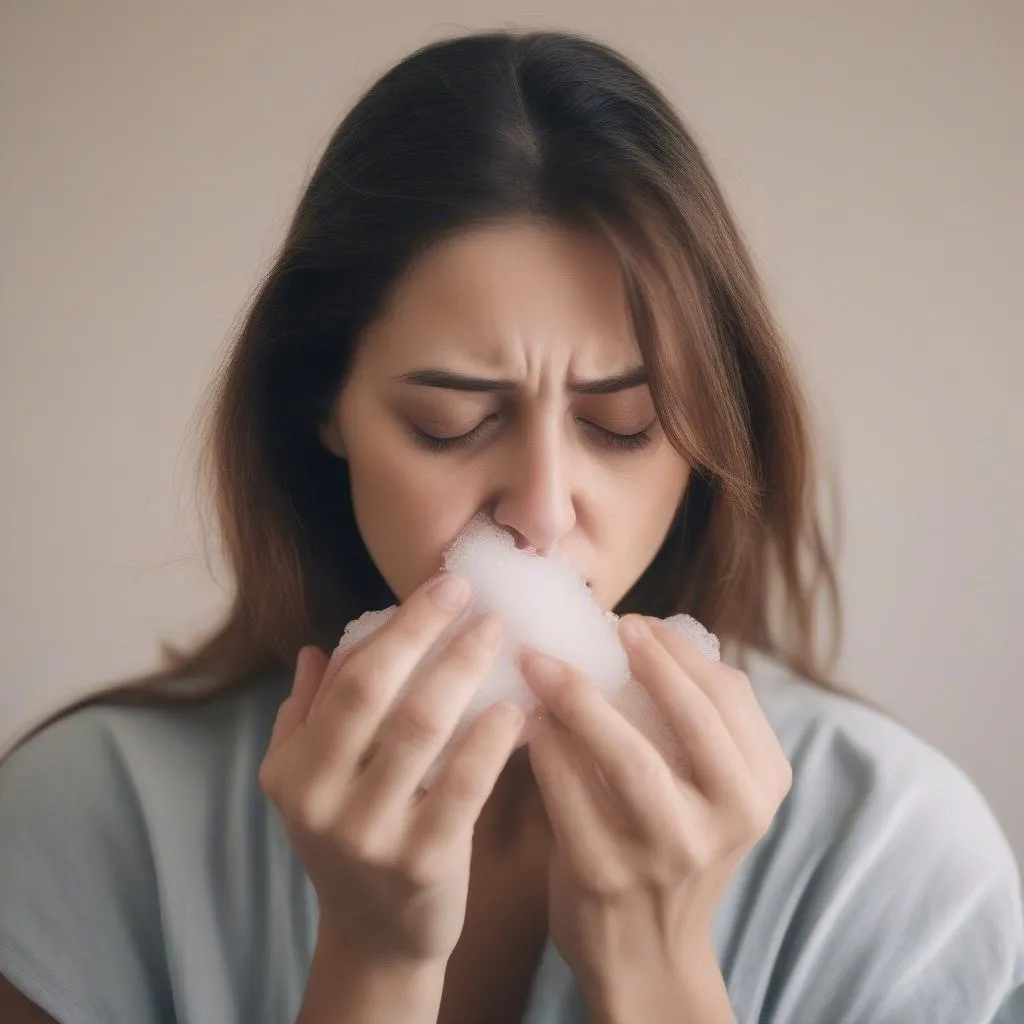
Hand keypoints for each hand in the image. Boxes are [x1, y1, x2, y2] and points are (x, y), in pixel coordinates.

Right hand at [259, 572, 522, 969]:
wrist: (377, 938)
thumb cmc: (351, 842)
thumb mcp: (308, 785)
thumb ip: (306, 717)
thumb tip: (314, 649)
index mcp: (294, 771)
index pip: (346, 678)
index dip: (397, 626)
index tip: (442, 585)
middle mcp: (320, 801)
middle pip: (378, 691)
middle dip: (426, 631)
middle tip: (471, 594)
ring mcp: (370, 834)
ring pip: (422, 728)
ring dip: (465, 670)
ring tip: (498, 634)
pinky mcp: (423, 863)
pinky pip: (463, 785)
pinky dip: (491, 738)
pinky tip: (517, 706)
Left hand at [520, 614, 791, 1020]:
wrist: (646, 953)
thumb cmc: (672, 846)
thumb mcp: (712, 791)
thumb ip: (696, 722)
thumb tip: (646, 636)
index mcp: (758, 788)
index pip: (730, 696)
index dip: (680, 652)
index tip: (637, 624)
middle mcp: (726, 820)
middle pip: (691, 720)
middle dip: (647, 661)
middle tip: (606, 625)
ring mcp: (667, 851)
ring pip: (628, 756)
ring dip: (580, 698)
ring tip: (543, 662)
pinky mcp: (604, 872)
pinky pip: (568, 792)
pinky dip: (545, 746)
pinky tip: (526, 717)